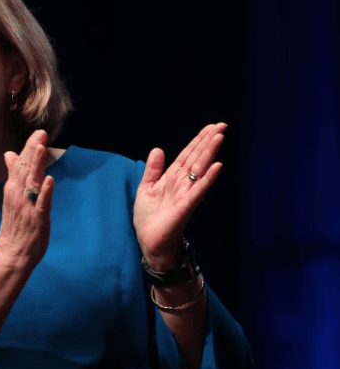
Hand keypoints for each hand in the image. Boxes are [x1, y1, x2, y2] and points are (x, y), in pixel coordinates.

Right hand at [0, 130, 54, 269]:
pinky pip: (41, 203)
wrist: (12, 253)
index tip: (38, 133)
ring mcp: (27, 207)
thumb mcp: (13, 196)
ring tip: (41, 148)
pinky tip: (49, 180)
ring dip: (36, 165)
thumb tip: (10, 154)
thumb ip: (14, 174)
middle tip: (40, 133)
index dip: (29, 148)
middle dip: (33, 151)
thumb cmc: (16, 225)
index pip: (21, 164)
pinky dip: (45, 192)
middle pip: (25, 169)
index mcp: (13, 189)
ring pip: (32, 182)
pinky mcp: (37, 219)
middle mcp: (18, 195)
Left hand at [134, 123, 225, 270]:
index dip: (198, 140)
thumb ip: (153, 170)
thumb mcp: (147, 188)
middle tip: (222, 125)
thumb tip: (158, 149)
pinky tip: (217, 166)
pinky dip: (207, 179)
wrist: (150, 242)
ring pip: (200, 170)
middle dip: (208, 142)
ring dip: (209, 153)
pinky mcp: (185, 207)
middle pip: (197, 158)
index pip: (188, 155)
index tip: (211, 126)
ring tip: (219, 137)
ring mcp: (185, 194)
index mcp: (172, 178)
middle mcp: (182, 184)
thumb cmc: (150, 218)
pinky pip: (198, 191)